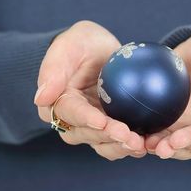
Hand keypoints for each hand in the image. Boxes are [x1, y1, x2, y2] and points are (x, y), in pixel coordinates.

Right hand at [34, 21, 145, 159]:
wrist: (100, 51)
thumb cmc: (81, 43)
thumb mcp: (69, 46)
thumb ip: (54, 69)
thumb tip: (41, 98)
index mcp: (57, 102)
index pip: (70, 113)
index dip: (85, 119)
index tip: (101, 120)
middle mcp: (71, 121)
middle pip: (87, 134)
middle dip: (108, 136)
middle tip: (128, 135)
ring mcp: (91, 128)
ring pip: (103, 144)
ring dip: (121, 147)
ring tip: (140, 145)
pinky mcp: (109, 130)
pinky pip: (118, 143)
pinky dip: (132, 146)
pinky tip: (149, 144)